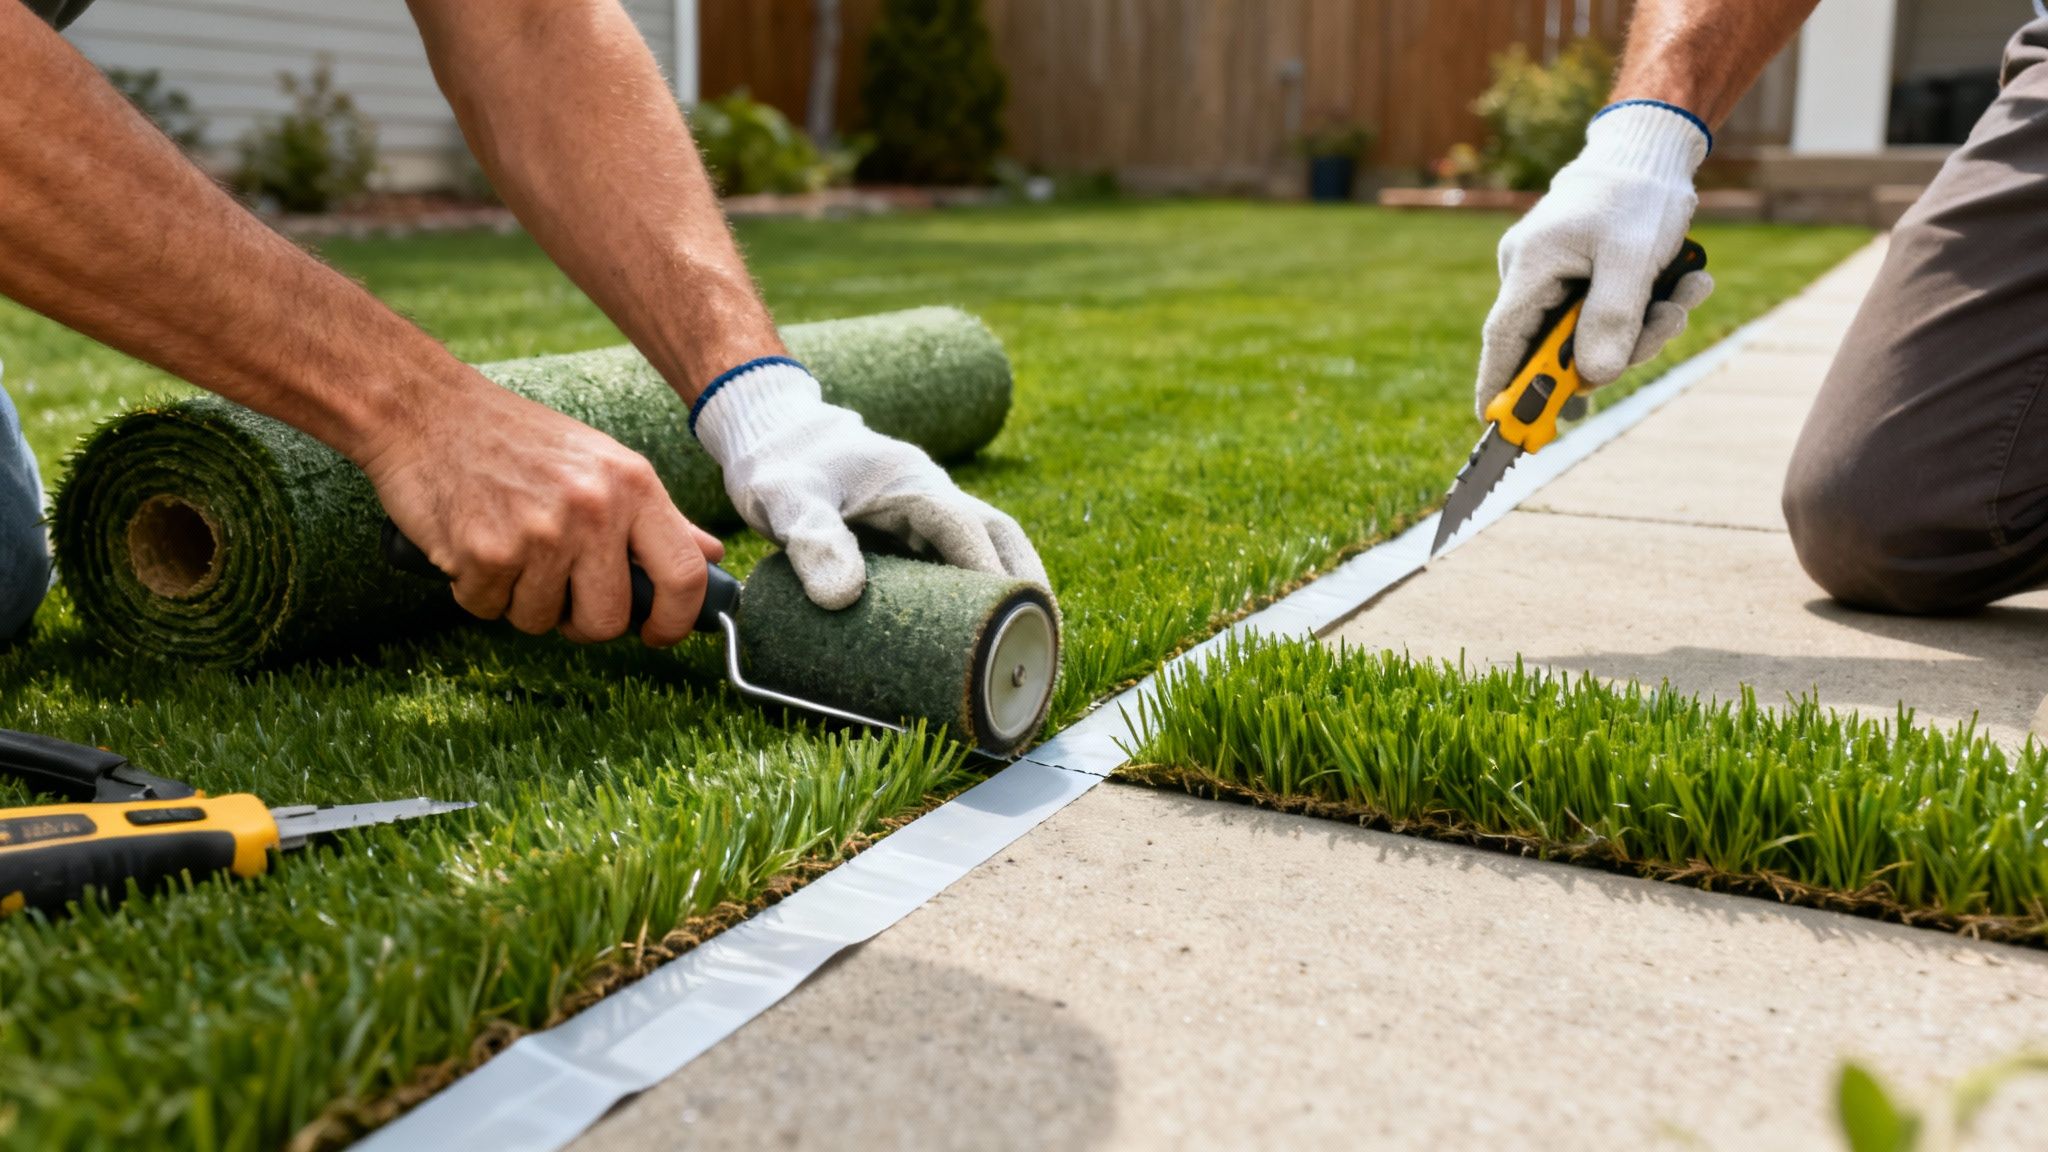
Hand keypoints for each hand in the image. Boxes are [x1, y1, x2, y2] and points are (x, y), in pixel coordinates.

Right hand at [360, 372, 722, 645]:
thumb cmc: (518, 441)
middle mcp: (594, 509)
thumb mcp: (602, 463)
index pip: (684, 575)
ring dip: (521, 603)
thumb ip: (658, 517)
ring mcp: (540, 532)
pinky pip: (489, 610)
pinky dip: (476, 591)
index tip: (656, 633)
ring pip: (542, 622)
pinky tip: (473, 546)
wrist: (425, 409)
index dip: (675, 621)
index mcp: (634, 485)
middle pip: (608, 619)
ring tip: (509, 552)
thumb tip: (712, 557)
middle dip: (582, 623)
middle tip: (558, 594)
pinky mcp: (486, 552)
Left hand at [693, 359, 1047, 608]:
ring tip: (1027, 646)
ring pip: (989, 549)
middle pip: (1000, 537)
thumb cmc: (780, 464)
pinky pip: (959, 563)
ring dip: (1012, 590)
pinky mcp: (914, 534)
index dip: (989, 571)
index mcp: (912, 483)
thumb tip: (843, 598)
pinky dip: (978, 595)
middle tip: (1041, 640)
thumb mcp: (787, 500)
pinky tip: (981, 634)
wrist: (773, 436)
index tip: (1009, 615)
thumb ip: (812, 540)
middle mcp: (932, 497)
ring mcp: (927, 516)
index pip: (965, 528)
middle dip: (1026, 584)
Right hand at [1476, 101, 1714, 417]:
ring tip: (1686, 296)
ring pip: (1588, 332)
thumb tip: (1595, 377)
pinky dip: (1644, 310)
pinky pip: (1604, 311)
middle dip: (1613, 352)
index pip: (1503, 340)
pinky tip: (1684, 285)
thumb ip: (1612, 319)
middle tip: (1664, 330)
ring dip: (1642, 327)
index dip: (1499, 387)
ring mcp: (1554, 273)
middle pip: (1554, 345)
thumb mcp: (1633, 257)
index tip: (1498, 427)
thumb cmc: (1638, 192)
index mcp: (1531, 265)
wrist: (1651, 146)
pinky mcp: (1579, 272)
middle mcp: (1532, 272)